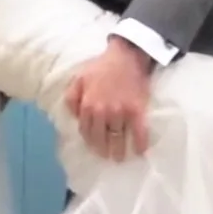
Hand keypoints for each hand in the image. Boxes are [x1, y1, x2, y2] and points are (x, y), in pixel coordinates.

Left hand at [65, 38, 151, 159]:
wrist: (126, 56)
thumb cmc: (101, 66)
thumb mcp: (79, 78)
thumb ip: (72, 97)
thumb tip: (73, 116)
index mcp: (87, 105)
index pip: (85, 131)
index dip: (89, 141)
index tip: (94, 147)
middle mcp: (102, 112)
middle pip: (101, 138)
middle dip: (103, 150)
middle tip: (107, 156)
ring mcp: (120, 112)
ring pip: (118, 138)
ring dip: (119, 151)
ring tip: (120, 157)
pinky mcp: (137, 110)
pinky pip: (139, 132)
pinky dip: (140, 143)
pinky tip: (140, 151)